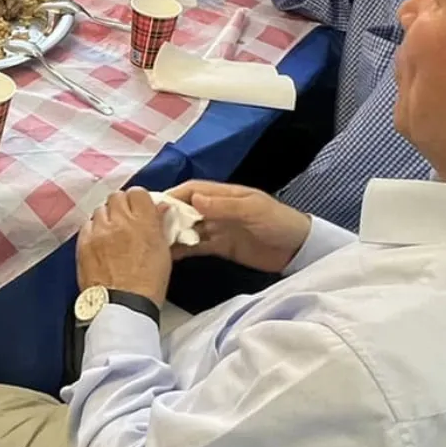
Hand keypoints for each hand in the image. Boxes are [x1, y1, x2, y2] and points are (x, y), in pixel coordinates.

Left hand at [76, 189, 172, 305]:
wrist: (122, 306)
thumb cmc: (147, 284)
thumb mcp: (163, 253)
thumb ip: (160, 225)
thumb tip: (161, 208)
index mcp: (144, 222)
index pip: (138, 192)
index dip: (138, 200)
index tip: (139, 209)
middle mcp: (120, 221)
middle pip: (117, 197)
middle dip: (121, 206)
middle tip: (125, 221)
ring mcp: (99, 231)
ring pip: (100, 210)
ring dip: (106, 217)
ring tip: (112, 234)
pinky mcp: (83, 242)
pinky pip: (87, 225)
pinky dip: (93, 230)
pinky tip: (100, 244)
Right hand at [166, 182, 311, 273]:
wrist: (299, 250)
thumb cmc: (279, 222)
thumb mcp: (254, 210)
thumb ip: (225, 206)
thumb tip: (193, 200)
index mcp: (224, 195)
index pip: (191, 190)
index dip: (172, 196)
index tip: (152, 207)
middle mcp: (217, 209)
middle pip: (185, 209)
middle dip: (166, 216)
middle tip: (146, 229)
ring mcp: (218, 228)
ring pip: (188, 229)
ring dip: (172, 234)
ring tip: (152, 244)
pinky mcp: (221, 247)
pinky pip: (197, 246)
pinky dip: (183, 250)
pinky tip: (168, 256)